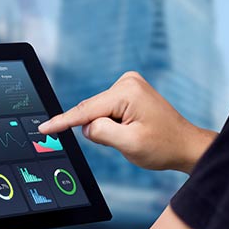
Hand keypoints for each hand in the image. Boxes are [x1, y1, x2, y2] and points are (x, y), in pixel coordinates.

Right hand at [39, 72, 216, 173]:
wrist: (185, 145)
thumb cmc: (163, 146)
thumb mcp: (129, 144)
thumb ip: (100, 133)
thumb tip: (86, 126)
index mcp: (127, 92)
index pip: (86, 110)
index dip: (62, 122)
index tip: (43, 128)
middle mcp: (127, 82)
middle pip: (92, 111)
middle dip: (98, 129)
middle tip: (124, 140)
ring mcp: (128, 85)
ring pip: (97, 112)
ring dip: (107, 127)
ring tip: (133, 134)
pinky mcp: (128, 91)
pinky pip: (105, 111)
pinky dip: (111, 123)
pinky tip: (131, 128)